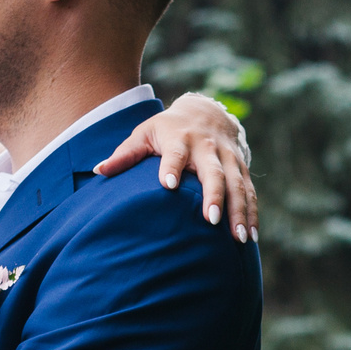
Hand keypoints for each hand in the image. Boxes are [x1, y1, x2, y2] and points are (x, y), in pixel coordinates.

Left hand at [93, 91, 257, 242]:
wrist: (206, 111)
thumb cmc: (166, 129)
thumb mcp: (144, 134)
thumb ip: (124, 154)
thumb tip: (99, 171)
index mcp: (179, 138)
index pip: (176, 153)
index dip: (172, 167)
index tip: (169, 185)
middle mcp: (207, 147)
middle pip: (213, 172)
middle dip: (214, 196)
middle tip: (211, 220)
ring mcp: (227, 158)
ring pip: (237, 184)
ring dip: (239, 211)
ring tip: (238, 238)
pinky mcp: (241, 167)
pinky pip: (250, 191)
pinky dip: (251, 213)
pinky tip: (251, 236)